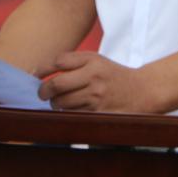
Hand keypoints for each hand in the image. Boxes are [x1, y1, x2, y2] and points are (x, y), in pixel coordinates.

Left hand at [38, 51, 162, 112]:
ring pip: (62, 103)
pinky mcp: (99, 113)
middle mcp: (94, 77)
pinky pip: (73, 115)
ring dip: (56, 105)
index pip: (58, 62)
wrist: (142, 91)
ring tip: (59, 103)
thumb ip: (72, 61)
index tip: (35, 76)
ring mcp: (97, 97)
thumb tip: (40, 71)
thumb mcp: (96, 60)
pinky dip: (67, 114)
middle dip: (44, 91)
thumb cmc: (113, 75)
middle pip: (56, 85)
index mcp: (92, 61)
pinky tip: (71, 111)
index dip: (42, 69)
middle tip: (42, 94)